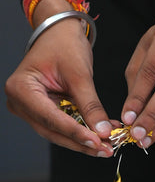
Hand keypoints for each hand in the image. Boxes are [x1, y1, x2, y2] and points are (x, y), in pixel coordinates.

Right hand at [5, 19, 113, 156]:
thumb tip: (103, 131)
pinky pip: (64, 126)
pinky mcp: (43, 112)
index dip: (75, 133)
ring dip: (84, 140)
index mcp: (21, 89)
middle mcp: (21, 102)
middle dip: (82, 142)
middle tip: (107, 149)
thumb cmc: (63, 44)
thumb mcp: (79, 74)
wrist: (59, 32)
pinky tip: (102, 135)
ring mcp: (30, 109)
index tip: (98, 142)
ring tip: (108, 145)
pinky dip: (83, 131)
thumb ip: (91, 105)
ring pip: (59, 133)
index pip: (51, 118)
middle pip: (53, 131)